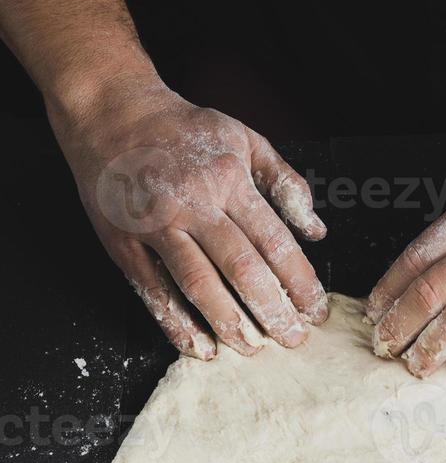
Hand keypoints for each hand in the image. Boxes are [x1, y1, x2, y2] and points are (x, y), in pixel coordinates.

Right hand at [53, 80, 327, 358]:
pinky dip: (177, 323)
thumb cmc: (184, 130)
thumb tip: (317, 232)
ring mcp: (156, 226)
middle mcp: (194, 204)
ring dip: (228, 323)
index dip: (299, 281)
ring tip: (253, 349)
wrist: (111, 112)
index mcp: (229, 180)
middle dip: (271, 309)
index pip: (274, 241)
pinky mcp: (124, 245)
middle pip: (241, 267)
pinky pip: (154, 291)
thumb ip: (286, 185)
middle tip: (292, 339)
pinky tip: (199, 347)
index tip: (316, 310)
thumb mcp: (245, 140)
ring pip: (198, 283)